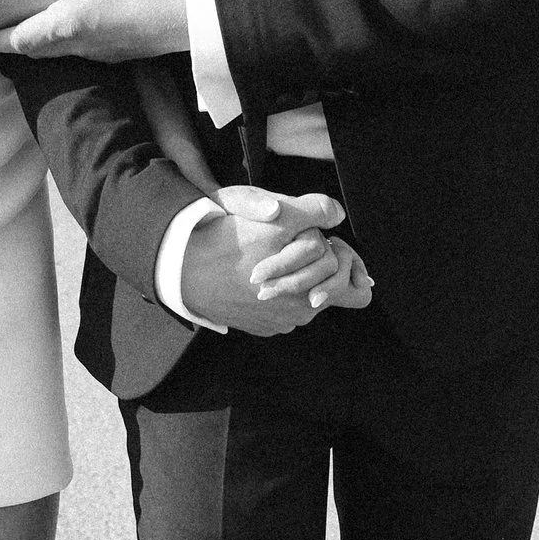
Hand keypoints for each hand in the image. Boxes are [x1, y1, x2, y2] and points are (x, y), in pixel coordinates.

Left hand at [0, 0, 184, 59]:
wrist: (187, 17)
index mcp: (66, 23)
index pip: (19, 40)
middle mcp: (77, 45)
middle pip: (34, 51)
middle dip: (12, 41)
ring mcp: (98, 54)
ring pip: (58, 52)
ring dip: (40, 41)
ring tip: (30, 24)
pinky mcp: (117, 55)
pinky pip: (81, 50)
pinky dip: (67, 39)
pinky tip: (73, 22)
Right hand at [178, 186, 355, 334]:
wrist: (180, 268)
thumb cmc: (227, 242)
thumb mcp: (272, 216)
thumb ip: (312, 212)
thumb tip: (337, 214)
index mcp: (311, 291)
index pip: (358, 288)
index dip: (345, 258)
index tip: (330, 242)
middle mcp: (299, 313)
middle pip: (330, 291)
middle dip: (320, 266)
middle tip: (299, 243)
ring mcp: (278, 323)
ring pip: (303, 298)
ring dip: (296, 278)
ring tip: (271, 256)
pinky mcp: (259, 326)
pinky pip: (281, 308)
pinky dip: (275, 291)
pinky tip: (254, 273)